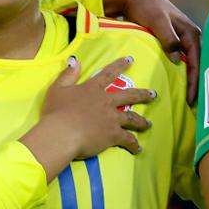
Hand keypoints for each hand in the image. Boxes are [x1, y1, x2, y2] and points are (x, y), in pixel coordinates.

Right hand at [20, 56, 154, 181]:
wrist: (61, 133)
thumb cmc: (55, 112)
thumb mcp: (57, 89)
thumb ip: (68, 75)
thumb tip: (75, 60)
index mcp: (92, 90)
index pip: (108, 74)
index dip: (119, 65)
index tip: (130, 60)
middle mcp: (106, 102)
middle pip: (128, 96)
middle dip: (142, 95)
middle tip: (153, 94)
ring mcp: (112, 118)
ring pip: (132, 118)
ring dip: (142, 121)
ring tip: (148, 124)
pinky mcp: (113, 135)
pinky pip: (128, 140)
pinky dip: (134, 145)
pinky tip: (138, 149)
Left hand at [104, 0, 200, 104]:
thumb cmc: (147, 7)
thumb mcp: (157, 21)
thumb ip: (168, 38)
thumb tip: (178, 59)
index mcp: (190, 33)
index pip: (196, 61)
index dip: (194, 80)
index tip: (191, 97)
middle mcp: (188, 37)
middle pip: (195, 64)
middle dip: (194, 83)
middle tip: (191, 104)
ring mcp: (178, 39)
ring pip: (186, 63)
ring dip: (186, 79)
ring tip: (184, 97)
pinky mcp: (168, 42)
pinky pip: (176, 60)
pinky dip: (176, 72)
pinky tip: (171, 83)